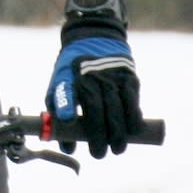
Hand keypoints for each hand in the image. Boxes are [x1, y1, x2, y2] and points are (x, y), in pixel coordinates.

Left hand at [46, 31, 142, 158]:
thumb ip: (59, 115)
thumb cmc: (72, 73)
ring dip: (118, 132)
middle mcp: (89, 75)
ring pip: (116, 106)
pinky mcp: (128, 76)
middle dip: (98, 135)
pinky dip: (134, 117)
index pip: (65, 92)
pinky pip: (132, 99)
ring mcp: (110, 75)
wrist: (93, 38)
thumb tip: (68, 148)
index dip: (65, 105)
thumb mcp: (57, 86)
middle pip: (95, 108)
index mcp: (67, 77)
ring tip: (117, 149)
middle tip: (99, 154)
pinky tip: (134, 131)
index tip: (68, 120)